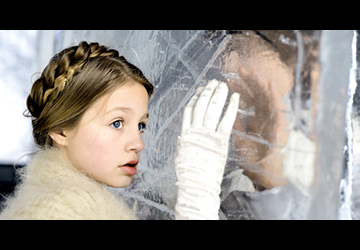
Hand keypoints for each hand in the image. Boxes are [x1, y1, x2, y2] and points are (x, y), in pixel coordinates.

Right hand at [175, 79, 239, 218]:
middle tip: (214, 82)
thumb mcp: (182, 153)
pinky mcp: (220, 141)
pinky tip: (235, 97)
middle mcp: (195, 131)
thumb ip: (184, 141)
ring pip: (212, 109)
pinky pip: (227, 120)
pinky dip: (231, 107)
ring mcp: (207, 135)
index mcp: (185, 133)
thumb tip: (184, 133)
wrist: (196, 185)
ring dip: (218, 95)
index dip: (196, 98)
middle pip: (201, 105)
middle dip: (208, 91)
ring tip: (223, 85)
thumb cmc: (188, 172)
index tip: (200, 90)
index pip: (189, 110)